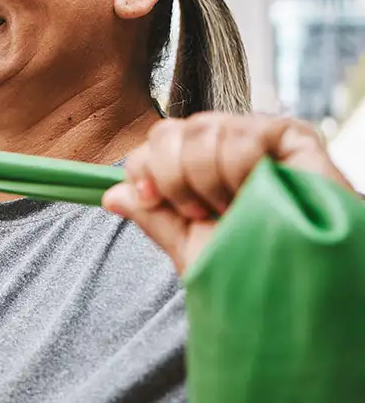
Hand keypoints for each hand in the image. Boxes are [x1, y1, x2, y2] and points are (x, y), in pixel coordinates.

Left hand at [102, 112, 351, 273]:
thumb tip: (109, 195)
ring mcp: (256, 136)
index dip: (144, 169)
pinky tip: (258, 192)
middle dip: (174, 178)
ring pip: (202, 129)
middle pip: (169, 131)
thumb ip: (153, 217)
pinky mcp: (290, 135)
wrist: (302, 281)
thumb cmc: (252, 267)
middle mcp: (223, 145)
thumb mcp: (191, 247)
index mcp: (197, 166)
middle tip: (204, 211)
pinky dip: (240, 170)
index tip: (153, 200)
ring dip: (209, 180)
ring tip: (236, 207)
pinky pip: (242, 133)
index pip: (152, 144)